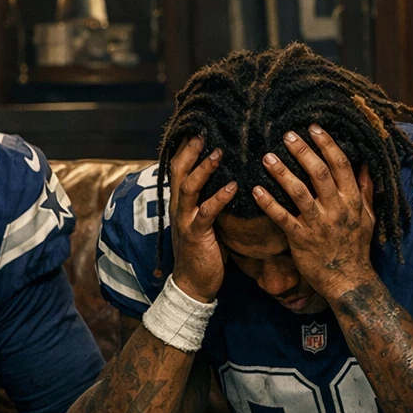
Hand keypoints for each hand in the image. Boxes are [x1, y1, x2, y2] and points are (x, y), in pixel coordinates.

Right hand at [167, 136, 236, 302]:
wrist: (193, 285)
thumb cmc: (205, 251)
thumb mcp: (206, 221)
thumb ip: (211, 201)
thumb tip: (231, 180)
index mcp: (181, 203)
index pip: (179, 168)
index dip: (186, 148)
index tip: (199, 128)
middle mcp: (179, 208)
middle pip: (179, 171)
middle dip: (190, 150)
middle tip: (204, 131)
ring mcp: (185, 220)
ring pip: (189, 187)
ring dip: (203, 168)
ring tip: (219, 153)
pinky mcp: (196, 235)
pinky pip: (207, 212)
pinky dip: (220, 197)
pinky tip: (233, 186)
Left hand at [253, 124, 375, 301]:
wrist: (348, 280)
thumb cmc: (356, 246)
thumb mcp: (367, 216)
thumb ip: (364, 188)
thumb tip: (366, 163)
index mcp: (352, 200)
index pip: (340, 165)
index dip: (327, 144)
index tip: (313, 128)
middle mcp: (337, 209)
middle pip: (319, 173)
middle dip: (302, 151)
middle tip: (286, 135)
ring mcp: (319, 224)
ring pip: (299, 192)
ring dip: (282, 173)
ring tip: (266, 157)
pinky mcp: (302, 239)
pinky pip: (282, 218)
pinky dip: (268, 204)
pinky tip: (256, 190)